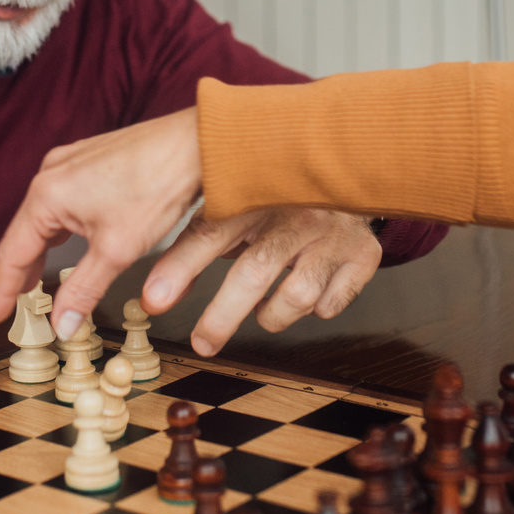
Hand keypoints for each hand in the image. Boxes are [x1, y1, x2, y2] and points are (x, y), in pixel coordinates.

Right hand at [0, 107, 201, 332]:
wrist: (196, 144)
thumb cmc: (158, 185)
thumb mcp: (116, 251)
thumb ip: (82, 291)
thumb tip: (61, 325)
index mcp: (46, 194)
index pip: (12, 253)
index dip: (3, 289)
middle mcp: (51, 173)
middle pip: (24, 233)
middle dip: (21, 272)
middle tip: (15, 306)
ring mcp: (71, 162)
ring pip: (45, 216)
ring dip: (42, 250)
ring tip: (39, 281)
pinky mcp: (91, 159)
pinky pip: (64, 200)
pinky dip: (60, 228)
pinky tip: (70, 243)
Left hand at [142, 208, 380, 355]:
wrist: (347, 171)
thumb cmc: (277, 198)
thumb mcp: (233, 210)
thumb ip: (195, 248)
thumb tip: (156, 299)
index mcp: (254, 194)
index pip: (209, 233)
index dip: (178, 269)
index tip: (152, 302)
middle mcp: (294, 212)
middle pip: (254, 272)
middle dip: (221, 316)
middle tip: (203, 342)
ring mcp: (331, 234)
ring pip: (296, 296)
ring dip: (272, 315)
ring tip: (264, 309)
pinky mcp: (361, 255)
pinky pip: (331, 303)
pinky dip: (315, 308)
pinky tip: (307, 290)